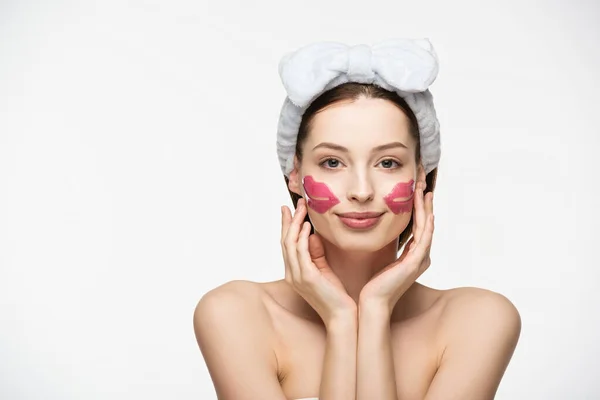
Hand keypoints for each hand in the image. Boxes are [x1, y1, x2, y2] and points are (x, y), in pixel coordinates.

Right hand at [281, 198, 356, 326]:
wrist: (342, 316)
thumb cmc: (336, 296)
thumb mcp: (324, 270)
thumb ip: (317, 254)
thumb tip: (314, 235)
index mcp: (294, 273)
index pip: (287, 244)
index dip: (287, 226)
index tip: (289, 209)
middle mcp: (291, 274)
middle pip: (285, 241)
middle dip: (290, 220)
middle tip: (295, 203)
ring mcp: (296, 276)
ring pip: (290, 244)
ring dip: (296, 224)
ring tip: (302, 209)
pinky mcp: (306, 278)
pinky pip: (301, 252)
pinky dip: (303, 237)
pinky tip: (308, 226)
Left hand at [359, 166, 434, 314]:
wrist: (371, 304)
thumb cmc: (372, 284)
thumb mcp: (380, 259)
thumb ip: (383, 245)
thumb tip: (374, 227)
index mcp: (413, 256)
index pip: (418, 224)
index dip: (418, 205)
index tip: (415, 187)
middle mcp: (420, 256)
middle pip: (426, 222)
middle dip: (424, 200)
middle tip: (422, 180)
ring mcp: (420, 259)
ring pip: (427, 225)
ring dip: (426, 206)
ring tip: (424, 187)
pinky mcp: (415, 263)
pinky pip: (424, 236)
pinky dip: (426, 221)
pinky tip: (426, 208)